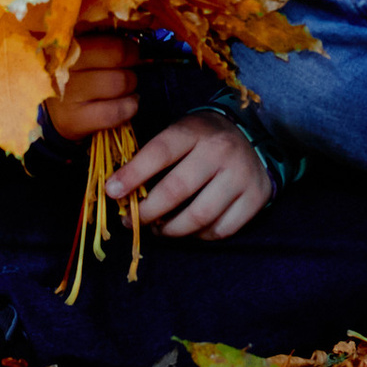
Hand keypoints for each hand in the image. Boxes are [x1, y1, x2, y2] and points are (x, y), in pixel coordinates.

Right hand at [48, 31, 140, 142]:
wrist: (51, 110)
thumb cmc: (76, 71)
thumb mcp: (85, 46)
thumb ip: (108, 33)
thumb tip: (147, 19)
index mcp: (66, 39)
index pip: (106, 30)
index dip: (126, 42)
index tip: (129, 50)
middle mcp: (62, 64)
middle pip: (118, 54)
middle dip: (130, 62)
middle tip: (127, 68)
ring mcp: (65, 93)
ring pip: (120, 82)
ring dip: (131, 87)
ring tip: (124, 88)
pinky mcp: (71, 120)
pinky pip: (115, 112)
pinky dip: (129, 107)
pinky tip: (126, 104)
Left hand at [110, 114, 272, 240]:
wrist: (252, 136)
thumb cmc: (202, 139)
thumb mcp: (179, 133)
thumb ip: (151, 157)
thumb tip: (118, 189)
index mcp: (195, 130)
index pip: (160, 152)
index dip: (133, 174)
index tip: (112, 192)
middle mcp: (220, 151)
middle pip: (177, 190)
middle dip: (148, 212)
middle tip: (131, 221)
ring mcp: (240, 175)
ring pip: (199, 216)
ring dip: (171, 230)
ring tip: (158, 228)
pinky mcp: (255, 198)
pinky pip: (221, 230)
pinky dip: (199, 236)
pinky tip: (188, 229)